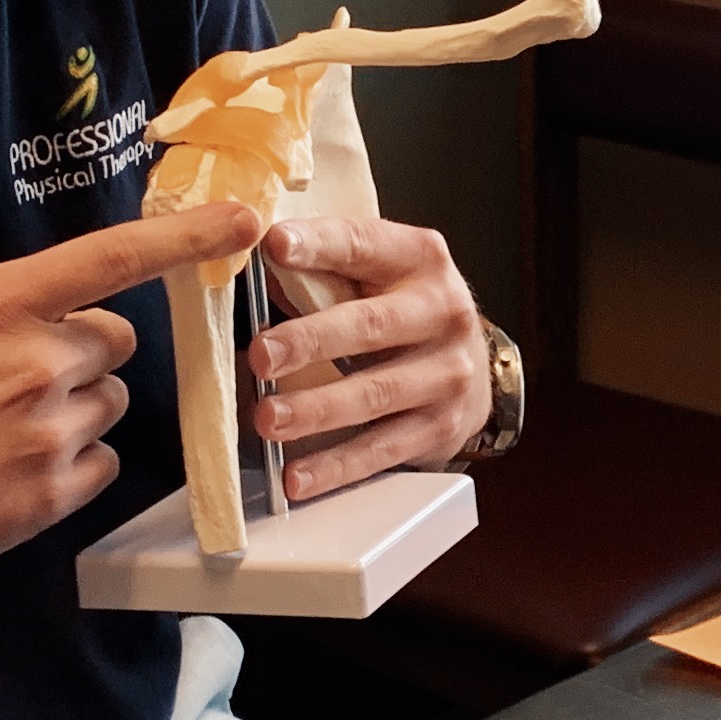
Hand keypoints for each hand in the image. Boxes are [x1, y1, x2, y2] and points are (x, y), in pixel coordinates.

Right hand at [0, 141, 256, 585]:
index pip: (114, 257)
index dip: (188, 236)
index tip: (247, 222)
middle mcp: (37, 365)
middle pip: (115, 341)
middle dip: (79, 346)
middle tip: (7, 365)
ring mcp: (48, 435)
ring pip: (107, 403)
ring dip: (74, 404)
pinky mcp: (48, 497)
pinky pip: (100, 464)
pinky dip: (70, 460)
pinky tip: (5, 461)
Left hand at [244, 215, 491, 495]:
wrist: (472, 368)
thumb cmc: (402, 310)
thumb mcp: (377, 273)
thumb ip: (323, 270)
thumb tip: (248, 270)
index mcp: (419, 258)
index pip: (363, 244)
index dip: (318, 244)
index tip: (274, 245)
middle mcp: (443, 311)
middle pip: (371, 325)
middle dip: (311, 341)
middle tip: (261, 355)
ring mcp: (448, 372)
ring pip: (375, 393)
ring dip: (316, 409)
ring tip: (269, 419)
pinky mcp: (442, 426)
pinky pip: (382, 448)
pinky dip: (336, 465)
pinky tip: (298, 475)